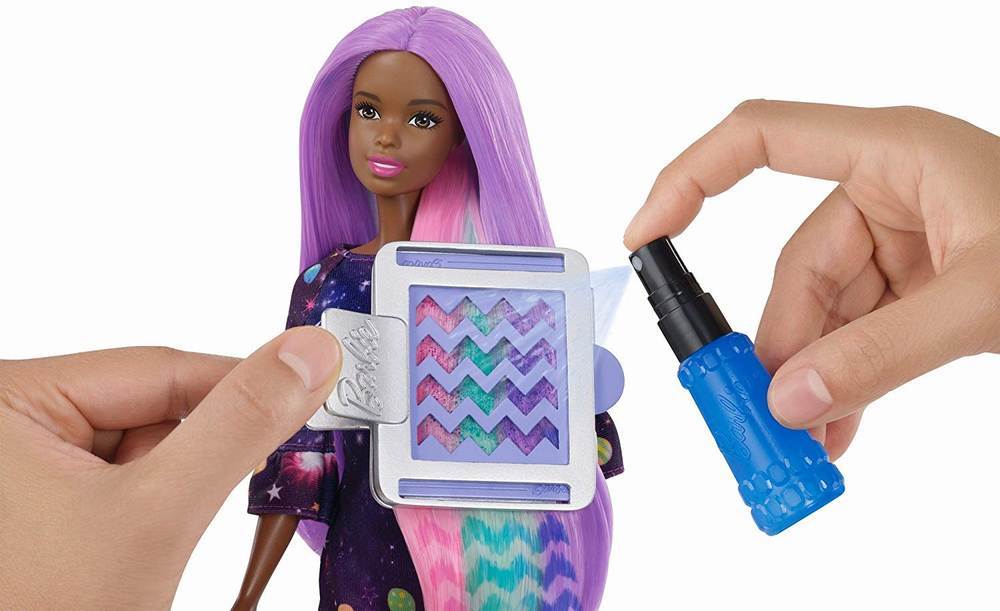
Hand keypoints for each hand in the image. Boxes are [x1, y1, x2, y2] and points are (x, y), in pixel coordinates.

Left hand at [0, 327, 340, 608]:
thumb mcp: (159, 512)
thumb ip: (239, 425)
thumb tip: (308, 353)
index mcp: (10, 397)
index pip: (163, 368)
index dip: (243, 389)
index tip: (309, 396)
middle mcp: (13, 419)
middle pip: (154, 407)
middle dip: (197, 457)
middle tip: (198, 505)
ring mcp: (25, 462)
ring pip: (147, 445)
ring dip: (174, 488)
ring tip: (138, 545)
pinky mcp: (43, 497)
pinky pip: (125, 477)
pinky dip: (154, 505)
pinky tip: (132, 546)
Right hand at [625, 101, 999, 458]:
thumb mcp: (986, 302)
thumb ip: (882, 353)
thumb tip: (792, 401)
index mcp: (892, 152)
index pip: (760, 140)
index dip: (690, 178)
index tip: (646, 235)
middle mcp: (887, 188)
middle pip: (795, 263)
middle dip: (779, 344)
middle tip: (758, 412)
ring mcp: (904, 238)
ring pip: (824, 310)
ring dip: (813, 376)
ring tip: (806, 439)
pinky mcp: (920, 282)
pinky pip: (858, 330)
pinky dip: (845, 378)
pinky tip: (837, 427)